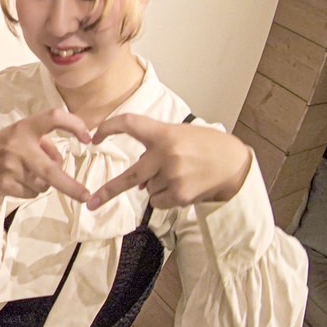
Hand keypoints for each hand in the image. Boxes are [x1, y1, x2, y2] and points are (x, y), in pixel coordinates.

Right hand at [0, 109, 92, 212]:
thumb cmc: (8, 147)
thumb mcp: (23, 136)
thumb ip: (45, 145)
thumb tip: (61, 164)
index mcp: (25, 127)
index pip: (53, 118)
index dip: (74, 125)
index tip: (88, 139)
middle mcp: (17, 145)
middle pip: (50, 170)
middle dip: (70, 186)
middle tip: (86, 196)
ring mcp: (9, 166)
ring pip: (43, 185)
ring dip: (44, 184)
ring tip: (28, 174)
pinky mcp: (4, 183)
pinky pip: (32, 194)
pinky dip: (31, 191)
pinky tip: (18, 182)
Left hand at [85, 114, 251, 209]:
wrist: (235, 163)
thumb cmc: (204, 145)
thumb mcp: (178, 135)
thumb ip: (153, 151)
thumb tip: (137, 183)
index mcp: (163, 133)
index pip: (128, 123)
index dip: (108, 128)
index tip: (94, 138)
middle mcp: (166, 154)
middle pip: (130, 176)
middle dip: (108, 191)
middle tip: (91, 203)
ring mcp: (173, 175)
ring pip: (147, 188)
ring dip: (156, 184)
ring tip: (180, 174)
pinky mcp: (182, 194)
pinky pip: (158, 201)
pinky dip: (164, 197)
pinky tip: (182, 186)